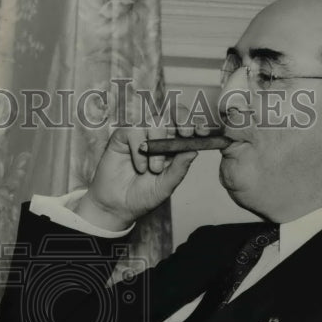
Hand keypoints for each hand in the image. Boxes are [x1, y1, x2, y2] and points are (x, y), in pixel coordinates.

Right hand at [76, 104, 212, 230]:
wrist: (118, 206)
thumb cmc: (142, 196)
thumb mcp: (165, 186)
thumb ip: (179, 168)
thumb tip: (195, 151)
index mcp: (173, 147)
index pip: (187, 128)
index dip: (196, 125)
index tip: (203, 132)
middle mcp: (158, 137)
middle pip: (173, 115)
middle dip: (182, 120)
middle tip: (186, 134)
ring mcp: (141, 135)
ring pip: (155, 122)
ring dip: (158, 145)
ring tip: (153, 169)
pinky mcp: (123, 136)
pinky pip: (134, 130)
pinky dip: (138, 148)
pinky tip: (139, 167)